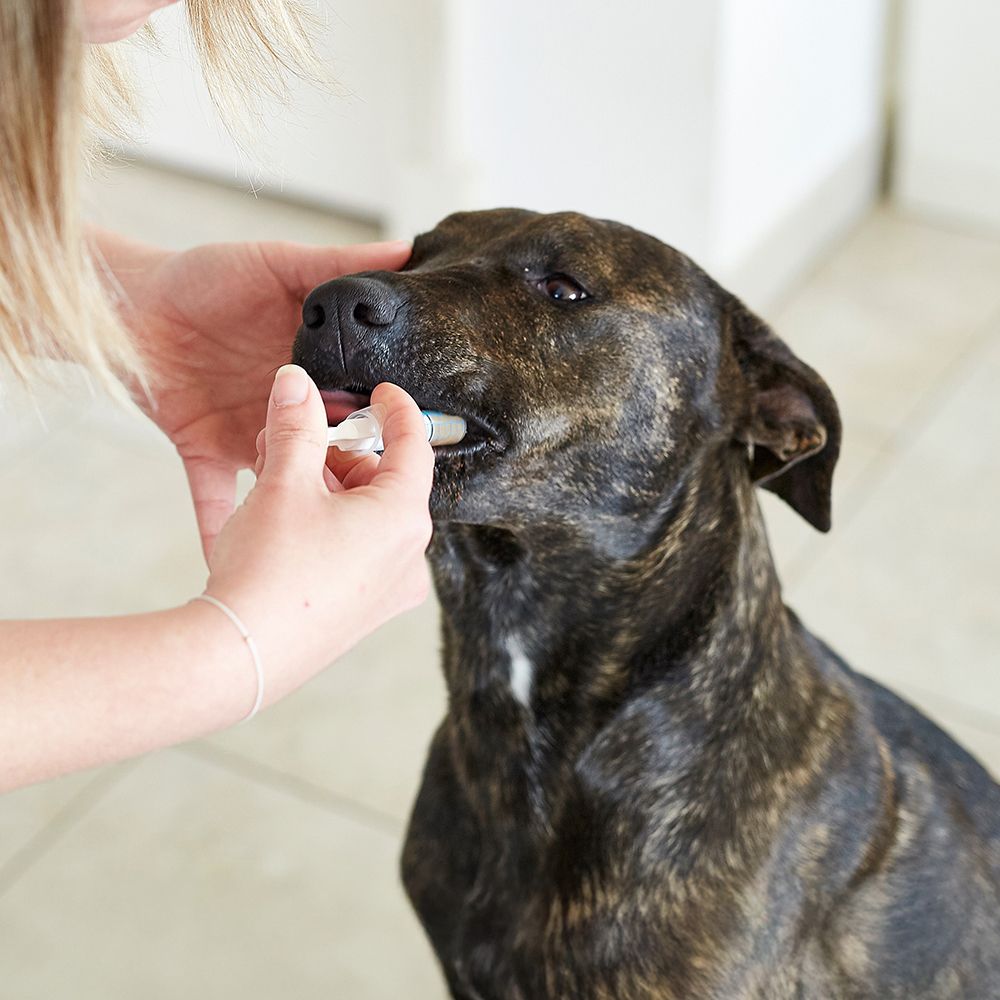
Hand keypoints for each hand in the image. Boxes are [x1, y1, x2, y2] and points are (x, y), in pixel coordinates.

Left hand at [94, 230, 411, 557]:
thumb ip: (337, 263)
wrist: (125, 300)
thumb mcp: (277, 264)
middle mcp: (284, 408)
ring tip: (323, 538)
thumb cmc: (201, 275)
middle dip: (346, 478)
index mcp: (310, 369)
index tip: (408, 447)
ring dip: (297, 505)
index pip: (357, 400)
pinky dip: (220, 528)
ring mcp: (245, 433)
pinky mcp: (203, 450)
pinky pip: (214, 497)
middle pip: (326, 450)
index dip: (381, 422)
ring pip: (281, 479)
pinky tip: (237, 558)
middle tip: (371, 506)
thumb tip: (405, 250)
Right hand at [206, 366, 433, 702]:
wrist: (240, 656)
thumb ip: (295, 426)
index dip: (395, 410)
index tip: (379, 392)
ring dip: (328, 489)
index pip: (414, 446)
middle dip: (339, 455)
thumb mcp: (283, 483)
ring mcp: (389, 589)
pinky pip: (359, 551)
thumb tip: (296, 382)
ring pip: (368, 516)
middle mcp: (409, 557)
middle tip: (294, 441)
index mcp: (404, 519)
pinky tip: (286, 520)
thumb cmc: (269, 571)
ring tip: (277, 479)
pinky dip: (330, 525)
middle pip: (384, 482)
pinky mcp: (366, 611)